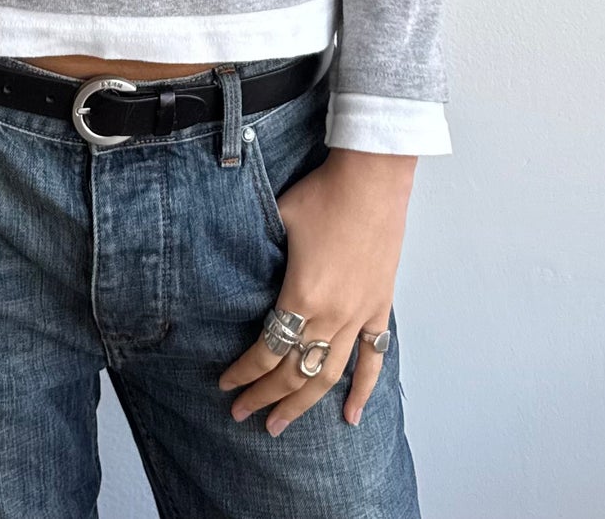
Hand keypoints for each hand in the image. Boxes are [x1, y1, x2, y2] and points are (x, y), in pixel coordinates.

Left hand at [217, 147, 414, 434]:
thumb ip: (257, 254)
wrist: (372, 179)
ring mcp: (359, 316)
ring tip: (279, 425)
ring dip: (302, 404)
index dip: (244, 373)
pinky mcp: (380, 307)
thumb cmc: (322, 194)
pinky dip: (363, 390)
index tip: (225, 385)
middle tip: (241, 414)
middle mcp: (331, 316)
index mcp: (302, 297)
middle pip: (293, 371)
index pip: (266, 351)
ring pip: (328, 375)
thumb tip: (231, 267)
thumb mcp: (276, 220)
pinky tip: (351, 416)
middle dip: (264, 397)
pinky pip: (373, 359)